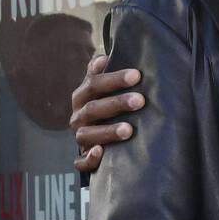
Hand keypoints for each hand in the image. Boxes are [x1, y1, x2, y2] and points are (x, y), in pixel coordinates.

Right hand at [70, 53, 144, 171]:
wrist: (94, 137)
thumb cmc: (104, 106)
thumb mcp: (100, 89)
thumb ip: (100, 73)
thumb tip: (103, 57)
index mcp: (82, 97)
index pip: (94, 84)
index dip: (114, 79)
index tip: (136, 75)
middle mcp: (78, 116)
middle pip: (93, 108)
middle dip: (117, 103)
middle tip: (140, 100)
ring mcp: (80, 138)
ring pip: (88, 135)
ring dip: (108, 131)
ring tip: (129, 130)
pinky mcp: (83, 159)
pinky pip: (81, 162)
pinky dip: (90, 158)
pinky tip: (101, 152)